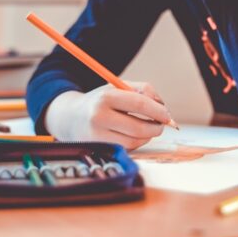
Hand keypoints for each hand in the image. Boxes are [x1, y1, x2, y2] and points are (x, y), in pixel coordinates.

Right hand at [44, 82, 170, 149]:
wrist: (70, 117)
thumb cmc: (101, 101)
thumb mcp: (118, 88)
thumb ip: (144, 90)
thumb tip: (163, 107)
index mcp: (106, 97)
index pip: (139, 104)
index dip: (158, 111)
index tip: (167, 115)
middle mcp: (99, 117)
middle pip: (138, 127)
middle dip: (156, 127)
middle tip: (161, 125)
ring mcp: (97, 136)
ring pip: (134, 141)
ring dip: (147, 136)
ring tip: (148, 128)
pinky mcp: (98, 149)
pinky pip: (126, 149)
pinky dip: (136, 143)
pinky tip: (135, 135)